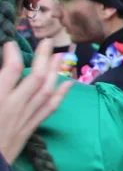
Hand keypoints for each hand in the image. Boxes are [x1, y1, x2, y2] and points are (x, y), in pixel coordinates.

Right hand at [0, 40, 73, 163]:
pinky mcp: (30, 129)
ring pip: (46, 91)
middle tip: (46, 41)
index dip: (13, 53)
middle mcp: (15, 106)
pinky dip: (61, 94)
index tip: (10, 43)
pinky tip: (69, 83)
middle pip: (35, 77)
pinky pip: (50, 109)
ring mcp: (25, 118)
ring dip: (55, 72)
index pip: (12, 69)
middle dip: (42, 57)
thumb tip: (1, 75)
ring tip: (59, 56)